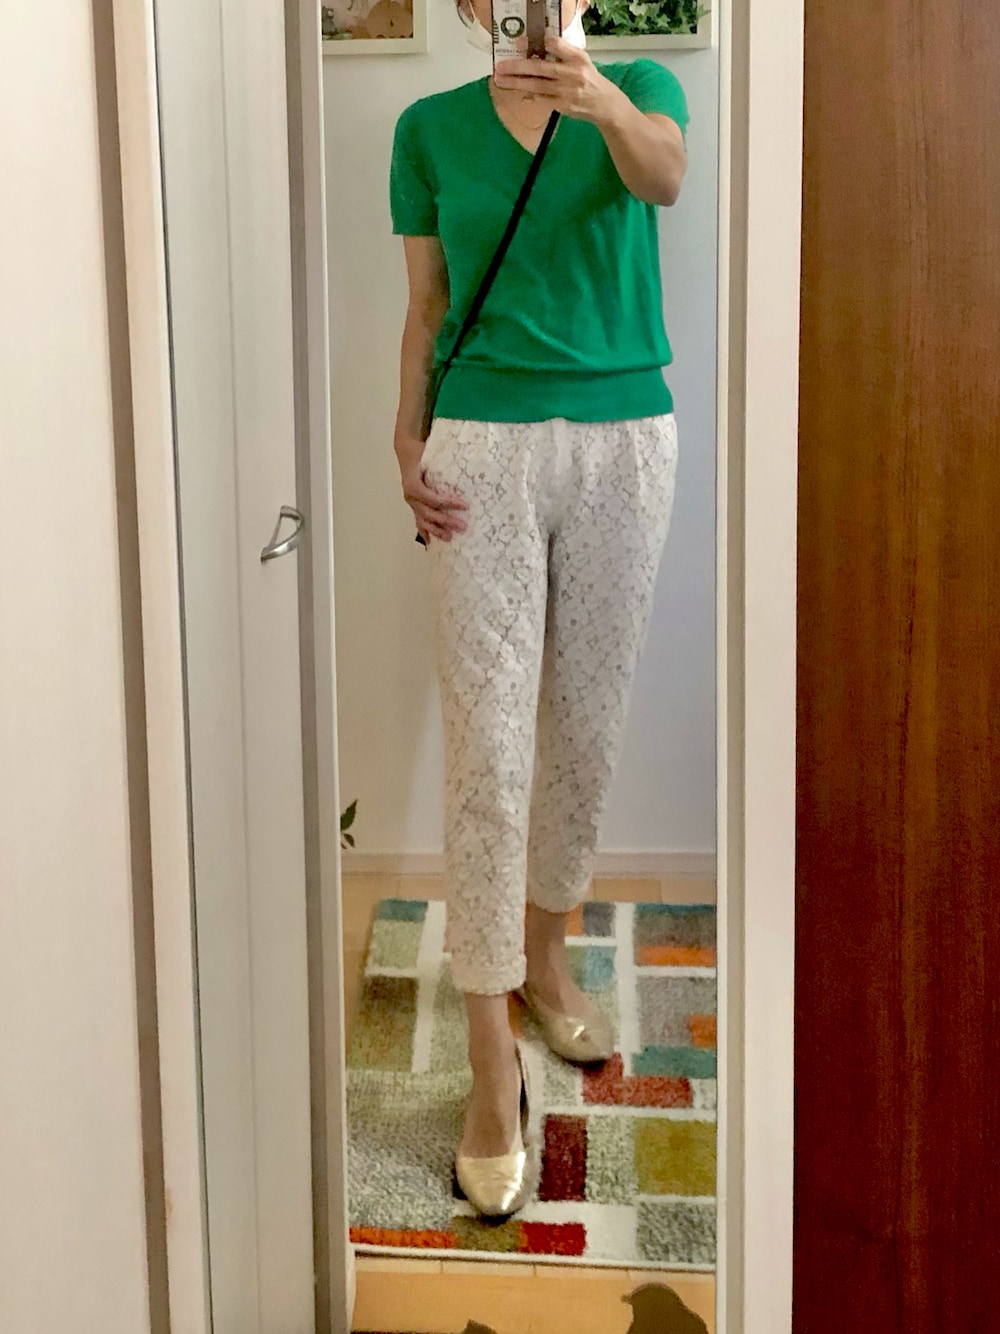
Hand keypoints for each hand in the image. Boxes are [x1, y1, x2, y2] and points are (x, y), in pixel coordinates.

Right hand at [397, 439, 467, 543]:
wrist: (406, 453)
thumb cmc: (419, 452)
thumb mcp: (429, 452)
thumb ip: (443, 456)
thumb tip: (465, 456)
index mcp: (413, 485)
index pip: (431, 498)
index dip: (447, 503)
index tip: (464, 505)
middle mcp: (410, 497)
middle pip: (429, 513)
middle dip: (446, 521)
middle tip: (463, 526)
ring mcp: (412, 504)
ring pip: (424, 521)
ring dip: (437, 530)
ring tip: (450, 538)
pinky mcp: (414, 506)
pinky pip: (419, 522)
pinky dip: (425, 532)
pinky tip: (431, 542)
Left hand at [493, 37, 622, 123]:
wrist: (603, 104)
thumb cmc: (589, 79)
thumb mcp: (581, 59)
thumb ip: (563, 52)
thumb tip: (541, 45)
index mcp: (577, 58)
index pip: (556, 45)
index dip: (537, 44)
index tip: (519, 43)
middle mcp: (571, 73)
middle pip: (540, 68)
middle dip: (517, 66)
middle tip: (500, 65)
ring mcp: (565, 91)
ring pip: (536, 85)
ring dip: (516, 83)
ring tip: (500, 79)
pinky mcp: (562, 106)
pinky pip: (541, 99)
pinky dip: (528, 95)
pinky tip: (516, 91)